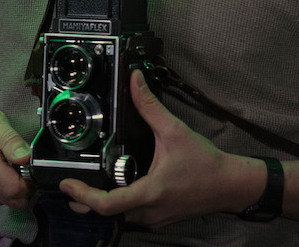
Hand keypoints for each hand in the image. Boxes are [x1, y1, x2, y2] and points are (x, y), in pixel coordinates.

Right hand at [0, 88, 34, 208]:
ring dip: (9, 189)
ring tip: (4, 164)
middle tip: (22, 168)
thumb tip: (28, 158)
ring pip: (1, 202)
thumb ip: (12, 140)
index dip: (30, 183)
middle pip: (12, 201)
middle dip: (24, 189)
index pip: (16, 191)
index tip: (31, 170)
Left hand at [58, 70, 263, 228]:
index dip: (84, 195)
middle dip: (85, 202)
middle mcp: (149, 211)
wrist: (230, 185)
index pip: (108, 204)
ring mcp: (154, 218)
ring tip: (86, 185)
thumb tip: (135, 81)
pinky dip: (119, 205)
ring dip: (102, 204)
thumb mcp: (175, 130)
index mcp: (150, 192)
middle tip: (70, 186)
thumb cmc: (206, 164)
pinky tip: (115, 188)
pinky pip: (132, 216)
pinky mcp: (159, 218)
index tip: (67, 184)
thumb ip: (150, 105)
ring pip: (119, 218)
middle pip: (107, 215)